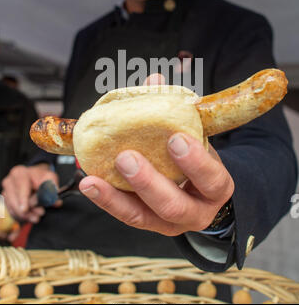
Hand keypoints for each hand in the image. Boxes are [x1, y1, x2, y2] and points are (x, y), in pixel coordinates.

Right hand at [1, 163, 60, 223]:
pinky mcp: (6, 202)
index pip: (20, 187)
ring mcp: (6, 192)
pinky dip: (22, 217)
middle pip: (15, 200)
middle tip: (40, 214)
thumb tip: (56, 202)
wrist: (34, 178)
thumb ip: (53, 189)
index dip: (23, 199)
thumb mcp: (50, 178)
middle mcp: (9, 182)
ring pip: (13, 208)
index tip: (25, 209)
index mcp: (19, 173)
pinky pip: (12, 212)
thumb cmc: (41, 177)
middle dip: (27, 210)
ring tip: (37, 217)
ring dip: (25, 215)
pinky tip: (31, 216)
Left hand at [79, 74, 233, 235]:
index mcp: (216, 187)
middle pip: (174, 205)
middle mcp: (196, 212)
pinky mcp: (147, 223)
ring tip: (92, 178)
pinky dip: (106, 200)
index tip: (176, 138)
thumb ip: (178, 112)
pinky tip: (89, 183)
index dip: (196, 162)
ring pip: (143, 217)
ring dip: (116, 197)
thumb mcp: (197, 138)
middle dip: (148, 182)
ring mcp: (169, 223)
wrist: (200, 190)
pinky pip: (126, 215)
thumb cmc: (198, 157)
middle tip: (126, 156)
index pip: (212, 179)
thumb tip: (154, 80)